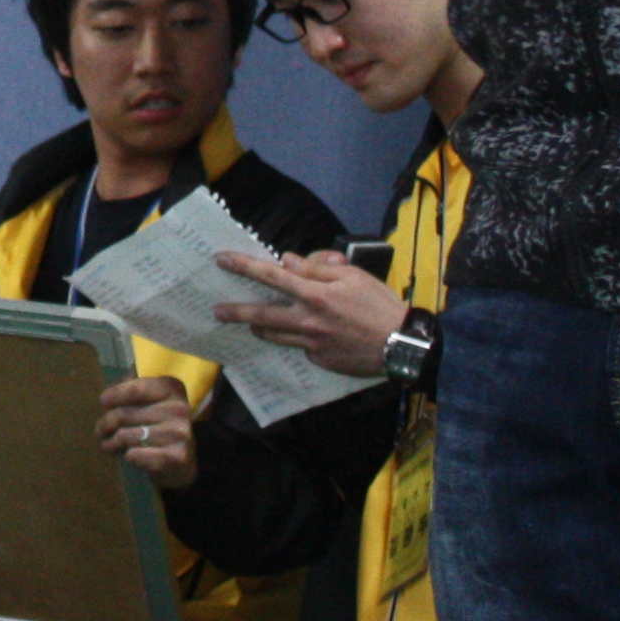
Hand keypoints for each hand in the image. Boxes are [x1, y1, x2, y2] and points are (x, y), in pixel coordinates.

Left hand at [99, 374, 197, 490]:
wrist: (182, 460)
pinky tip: (128, 455)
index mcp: (171, 388)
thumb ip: (130, 388)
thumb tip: (109, 394)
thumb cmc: (158, 423)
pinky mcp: (176, 457)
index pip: (136, 389)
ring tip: (109, 445)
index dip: (114, 395)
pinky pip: (135, 455)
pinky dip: (127, 456)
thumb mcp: (150, 398)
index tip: (104, 402)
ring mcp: (179, 433)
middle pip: (124, 414)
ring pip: (125, 436)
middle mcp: (178, 408)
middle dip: (105, 424)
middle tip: (100, 431)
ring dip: (110, 443)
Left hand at [215, 250, 409, 379]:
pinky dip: (298, 338)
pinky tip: (308, 335)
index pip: (271, 276)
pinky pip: (301, 347)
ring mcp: (312, 344)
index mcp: (315, 294)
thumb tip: (288, 261)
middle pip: (262, 315)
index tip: (222, 260)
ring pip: (276, 336)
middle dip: (236, 312)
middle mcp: (308, 320)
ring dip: (260, 328)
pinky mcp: (321, 360)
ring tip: (252, 325)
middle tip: (217, 311)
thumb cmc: (381, 304)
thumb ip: (318, 268)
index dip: (244, 266)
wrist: (402, 344)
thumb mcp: (353, 275)